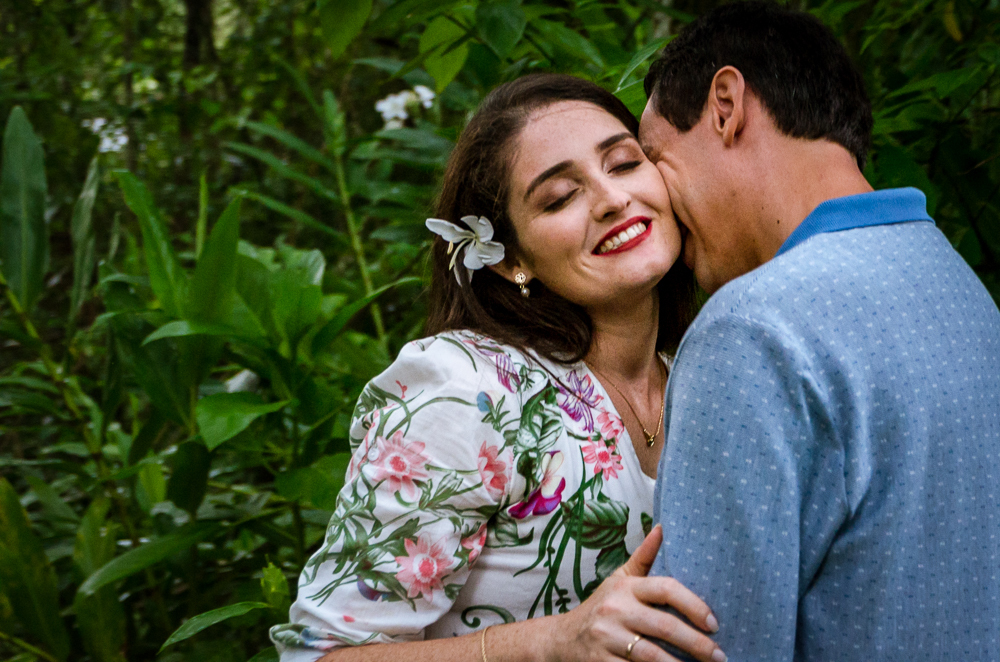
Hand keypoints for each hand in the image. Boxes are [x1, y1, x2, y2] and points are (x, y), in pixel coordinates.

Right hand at [547, 525, 725, 661]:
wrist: (562, 638)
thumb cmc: (601, 606)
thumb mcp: (619, 579)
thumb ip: (644, 557)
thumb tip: (664, 527)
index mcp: (625, 587)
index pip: (665, 588)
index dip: (694, 604)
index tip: (714, 623)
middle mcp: (615, 610)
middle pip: (664, 626)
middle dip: (697, 644)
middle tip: (719, 655)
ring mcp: (607, 638)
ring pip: (652, 655)